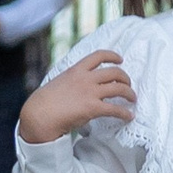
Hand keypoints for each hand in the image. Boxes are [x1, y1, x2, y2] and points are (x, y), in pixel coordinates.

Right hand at [19, 49, 135, 143]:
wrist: (39, 115)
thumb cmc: (44, 102)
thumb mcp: (58, 82)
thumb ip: (71, 81)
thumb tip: (76, 86)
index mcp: (76, 70)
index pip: (98, 56)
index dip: (112, 56)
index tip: (120, 59)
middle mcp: (85, 79)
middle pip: (114, 72)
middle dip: (125, 78)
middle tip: (128, 84)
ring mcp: (90, 92)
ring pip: (119, 89)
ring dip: (129, 93)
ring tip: (132, 99)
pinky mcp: (93, 108)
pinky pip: (115, 109)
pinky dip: (125, 113)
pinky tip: (129, 117)